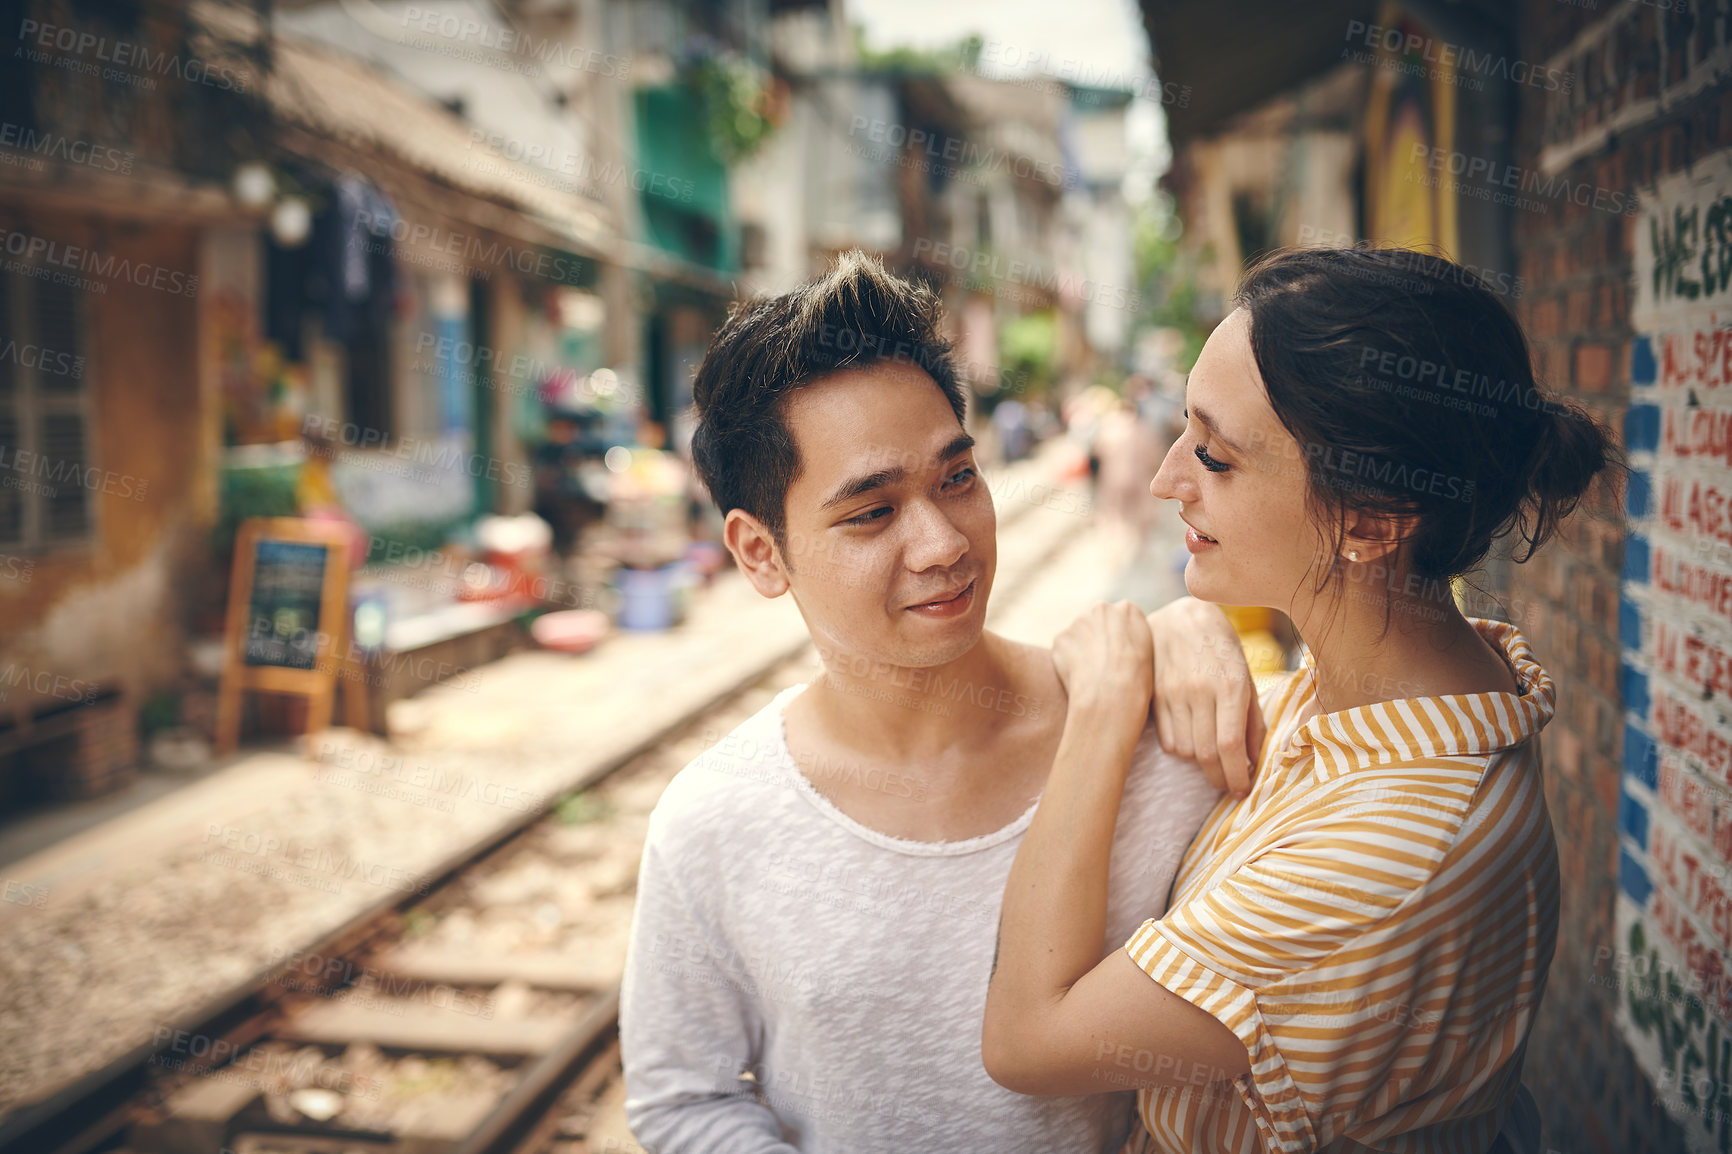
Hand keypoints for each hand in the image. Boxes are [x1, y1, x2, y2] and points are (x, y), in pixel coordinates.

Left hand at [1052, 601, 1154, 731]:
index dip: (1118, 640)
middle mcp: (1102, 609)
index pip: (1120, 619)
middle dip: (1096, 639)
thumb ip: (1131, 637)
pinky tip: (1079, 676)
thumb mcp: (1147, 652)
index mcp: (1128, 610)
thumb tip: (1119, 642)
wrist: (1112, 694)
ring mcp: (1079, 621)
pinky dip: (1067, 662)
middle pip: (1096, 622)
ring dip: (1081, 650)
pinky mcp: (1061, 637)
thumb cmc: (1136, 680)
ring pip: (1078, 636)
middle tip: (1102, 666)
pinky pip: (1064, 649)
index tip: (1118, 656)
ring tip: (1092, 674)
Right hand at [1146, 598, 1266, 797]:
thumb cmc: (1220, 647)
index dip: (1237, 775)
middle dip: (1220, 778)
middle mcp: (1199, 690)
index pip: (1230, 745)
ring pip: (1184, 750)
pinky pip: (1166, 740)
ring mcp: (1172, 693)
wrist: (1180, 616)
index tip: (1243, 790)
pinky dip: (1181, 749)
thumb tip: (1254, 761)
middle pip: (1206, 753)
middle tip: (1230, 785)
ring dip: (1200, 763)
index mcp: (1229, 684)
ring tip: (1212, 759)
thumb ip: (1252, 719)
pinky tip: (1192, 740)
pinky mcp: (1153, 696)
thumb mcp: (1245, 676)